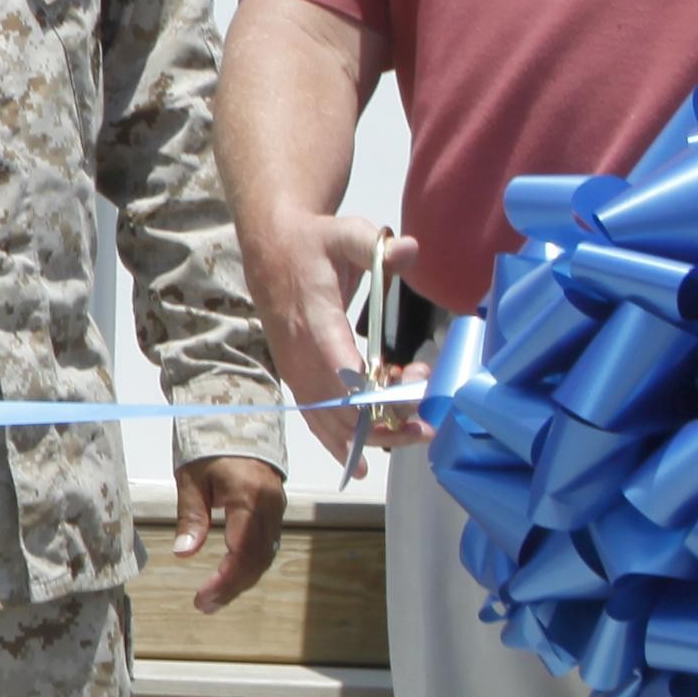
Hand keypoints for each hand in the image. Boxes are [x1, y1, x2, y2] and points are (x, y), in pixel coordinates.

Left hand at [168, 452, 287, 613]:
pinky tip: (230, 577)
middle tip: (205, 605)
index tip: (203, 597)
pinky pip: (267, 545)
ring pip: (265, 556)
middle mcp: (270, 507)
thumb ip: (191, 517)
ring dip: (241, 580)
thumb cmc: (207, 449)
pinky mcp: (275, 511)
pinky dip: (249, 566)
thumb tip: (184, 554)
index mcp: (249, 498)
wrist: (237, 421)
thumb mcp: (191, 480)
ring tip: (214, 599)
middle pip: (258, 559)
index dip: (225, 580)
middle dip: (232, 587)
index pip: (243, 551)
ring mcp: (277, 509)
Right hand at [240, 208, 426, 471]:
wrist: (270, 251)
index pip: (340, 371)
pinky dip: (339, 442)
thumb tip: (407, 249)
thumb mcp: (345, 233)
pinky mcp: (298, 378)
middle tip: (427, 421)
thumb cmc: (312, 244)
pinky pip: (316, 418)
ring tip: (413, 435)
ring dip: (372, 435)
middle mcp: (302, 356)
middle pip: (340, 407)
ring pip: (329, 420)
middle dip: (386, 421)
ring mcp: (297, 371)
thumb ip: (375, 244)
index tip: (411, 394)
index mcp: (315, 322)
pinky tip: (358, 464)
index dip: (373, 394)